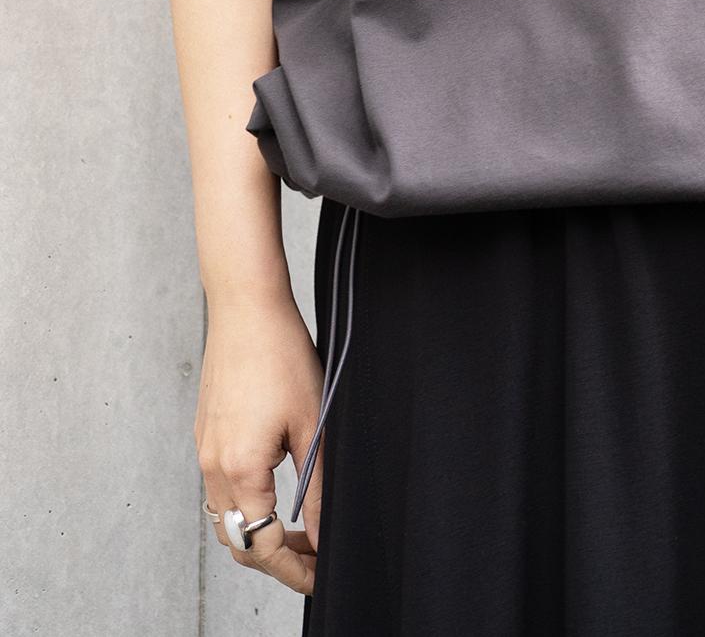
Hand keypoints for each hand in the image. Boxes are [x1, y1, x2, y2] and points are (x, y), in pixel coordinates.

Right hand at [195, 292, 325, 594]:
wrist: (247, 307)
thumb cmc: (281, 355)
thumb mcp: (312, 424)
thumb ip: (315, 487)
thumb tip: (321, 533)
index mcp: (239, 469)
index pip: (259, 545)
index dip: (292, 568)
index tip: (319, 575)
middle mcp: (212, 465)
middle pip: (237, 539)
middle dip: (275, 556)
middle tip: (314, 556)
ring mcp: (205, 449)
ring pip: (226, 515)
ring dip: (259, 530)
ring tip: (299, 527)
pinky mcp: (207, 433)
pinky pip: (220, 486)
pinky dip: (247, 502)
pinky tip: (277, 489)